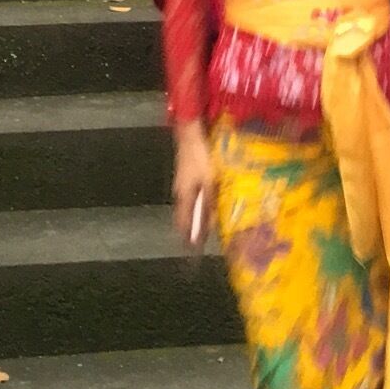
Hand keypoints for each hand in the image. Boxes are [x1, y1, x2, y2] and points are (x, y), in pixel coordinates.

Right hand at [172, 125, 213, 248]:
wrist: (190, 134)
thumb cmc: (201, 158)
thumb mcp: (209, 182)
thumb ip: (209, 203)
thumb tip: (209, 226)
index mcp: (184, 196)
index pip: (183, 224)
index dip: (188, 238)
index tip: (193, 253)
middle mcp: (180, 192)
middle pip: (183, 217)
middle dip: (190, 231)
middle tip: (198, 244)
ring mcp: (182, 184)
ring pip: (187, 208)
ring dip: (193, 219)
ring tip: (202, 230)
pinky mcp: (186, 176)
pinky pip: (190, 198)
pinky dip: (196, 207)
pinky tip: (204, 207)